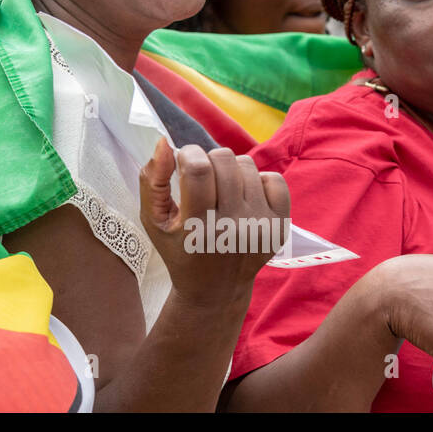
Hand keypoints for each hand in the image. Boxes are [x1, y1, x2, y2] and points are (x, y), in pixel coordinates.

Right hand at [139, 139, 289, 305]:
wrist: (215, 288)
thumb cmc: (178, 249)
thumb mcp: (153, 219)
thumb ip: (152, 180)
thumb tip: (165, 142)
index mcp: (199, 226)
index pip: (198, 169)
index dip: (188, 154)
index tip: (182, 162)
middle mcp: (234, 226)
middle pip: (223, 159)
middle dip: (207, 160)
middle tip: (200, 179)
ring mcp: (261, 226)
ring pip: (247, 164)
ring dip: (230, 170)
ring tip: (221, 190)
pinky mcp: (280, 226)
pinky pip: (275, 179)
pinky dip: (258, 181)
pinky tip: (244, 197)